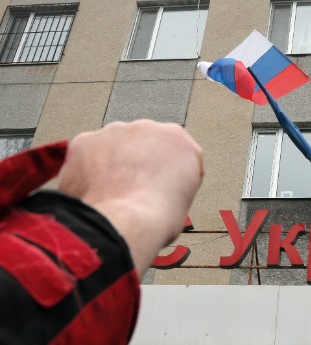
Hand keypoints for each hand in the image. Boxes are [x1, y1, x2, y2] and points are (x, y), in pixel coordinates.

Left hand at [58, 120, 203, 275]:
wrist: (124, 222)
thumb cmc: (156, 217)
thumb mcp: (185, 196)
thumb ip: (174, 179)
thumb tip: (162, 186)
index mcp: (177, 139)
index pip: (174, 150)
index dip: (166, 170)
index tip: (160, 184)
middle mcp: (147, 128)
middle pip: (141, 143)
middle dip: (137, 162)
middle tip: (135, 190)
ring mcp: (114, 132)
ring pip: (112, 146)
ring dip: (112, 164)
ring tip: (112, 194)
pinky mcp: (85, 141)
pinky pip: (85, 154)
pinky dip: (86, 170)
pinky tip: (93, 191)